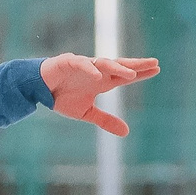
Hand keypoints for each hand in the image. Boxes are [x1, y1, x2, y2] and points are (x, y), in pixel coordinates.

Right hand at [40, 54, 160, 136]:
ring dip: (118, 68)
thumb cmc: (62, 97)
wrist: (38, 88)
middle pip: (120, 66)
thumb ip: (106, 120)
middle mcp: (97, 71)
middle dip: (136, 65)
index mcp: (102, 81)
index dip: (140, 73)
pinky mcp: (69, 62)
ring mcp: (84, 65)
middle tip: (154, 63)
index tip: (157, 69)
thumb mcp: (86, 113)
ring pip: (104, 63)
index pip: (125, 76)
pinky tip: (99, 75)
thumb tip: (127, 132)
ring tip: (131, 74)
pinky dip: (90, 69)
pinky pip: (82, 64)